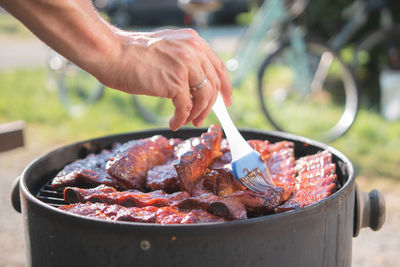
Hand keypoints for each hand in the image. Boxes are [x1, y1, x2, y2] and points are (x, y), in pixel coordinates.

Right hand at [96, 28, 232, 130]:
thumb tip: (198, 86)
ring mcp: (185, 66)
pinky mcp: (174, 82)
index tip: (226, 102)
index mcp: (193, 41)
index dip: (225, 87)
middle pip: (214, 85)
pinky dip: (181, 119)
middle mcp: (193, 51)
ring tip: (186, 121)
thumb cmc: (133, 54)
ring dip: (196, 114)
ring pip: (204, 98)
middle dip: (210, 106)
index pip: (219, 67)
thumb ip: (185, 61)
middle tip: (200, 118)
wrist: (111, 53)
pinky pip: (186, 108)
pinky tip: (173, 123)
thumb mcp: (168, 50)